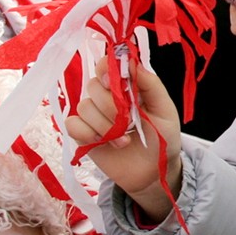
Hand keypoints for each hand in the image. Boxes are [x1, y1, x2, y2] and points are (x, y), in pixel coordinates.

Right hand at [65, 63, 182, 222]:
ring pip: (84, 107)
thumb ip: (150, 84)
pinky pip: (72, 124)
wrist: (154, 172)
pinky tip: (104, 143)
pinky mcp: (82, 133)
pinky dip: (87, 133)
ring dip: (104, 125)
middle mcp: (106, 96)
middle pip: (93, 86)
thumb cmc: (162, 137)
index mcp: (126, 85)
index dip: (106, 69)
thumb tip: (132, 62)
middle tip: (129, 123)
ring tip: (124, 140)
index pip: (106, 64)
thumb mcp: (164, 109)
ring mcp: (93, 115)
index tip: (113, 82)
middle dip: (111, 106)